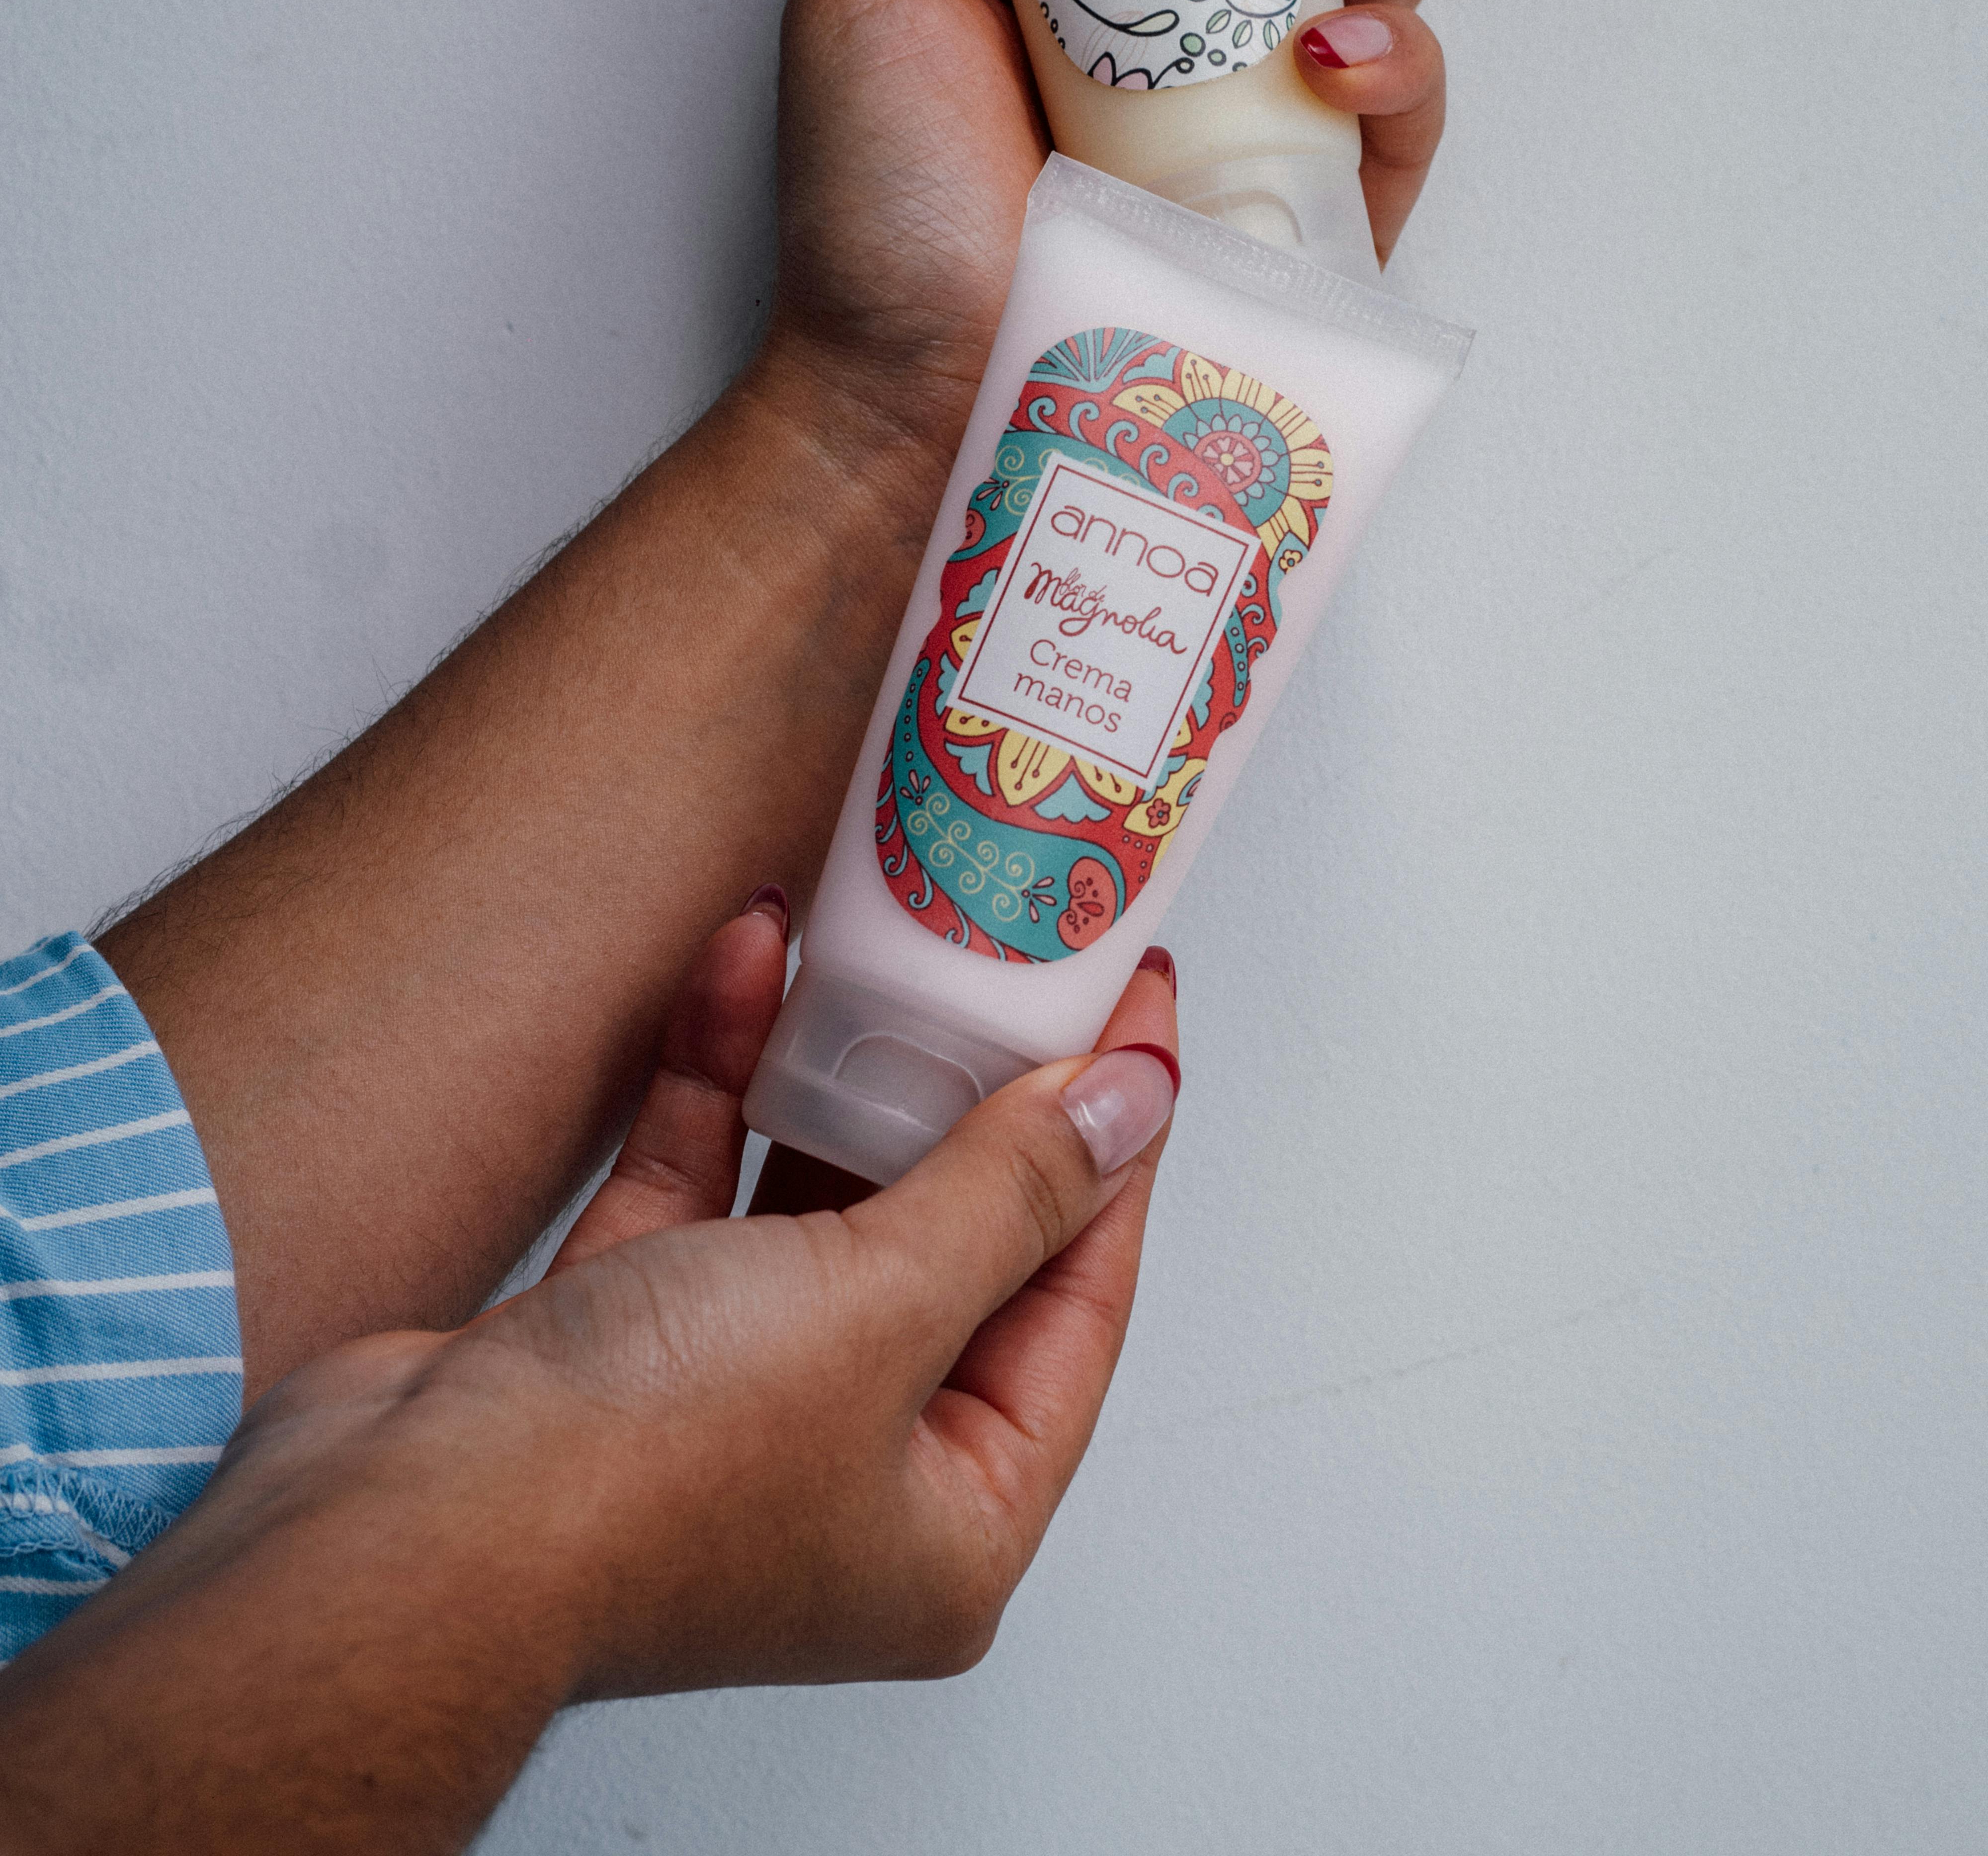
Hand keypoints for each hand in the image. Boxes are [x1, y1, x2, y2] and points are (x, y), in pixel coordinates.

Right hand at [0, 911, 1181, 1848]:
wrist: (400, 1526)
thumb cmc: (642, 1477)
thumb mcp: (882, 1310)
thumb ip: (1008, 1193)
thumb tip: (1131, 1107)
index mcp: (951, 1521)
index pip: (1079, 1297)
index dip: (1114, 1143)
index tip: (1131, 1007)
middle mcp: (848, 1472)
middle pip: (955, 1243)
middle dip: (973, 1088)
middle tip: (1015, 946)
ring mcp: (729, 1406)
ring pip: (820, 1201)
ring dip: (838, 1062)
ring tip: (882, 930)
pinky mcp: (622, 1338)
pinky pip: (703, 1182)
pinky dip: (722, 1075)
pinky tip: (747, 960)